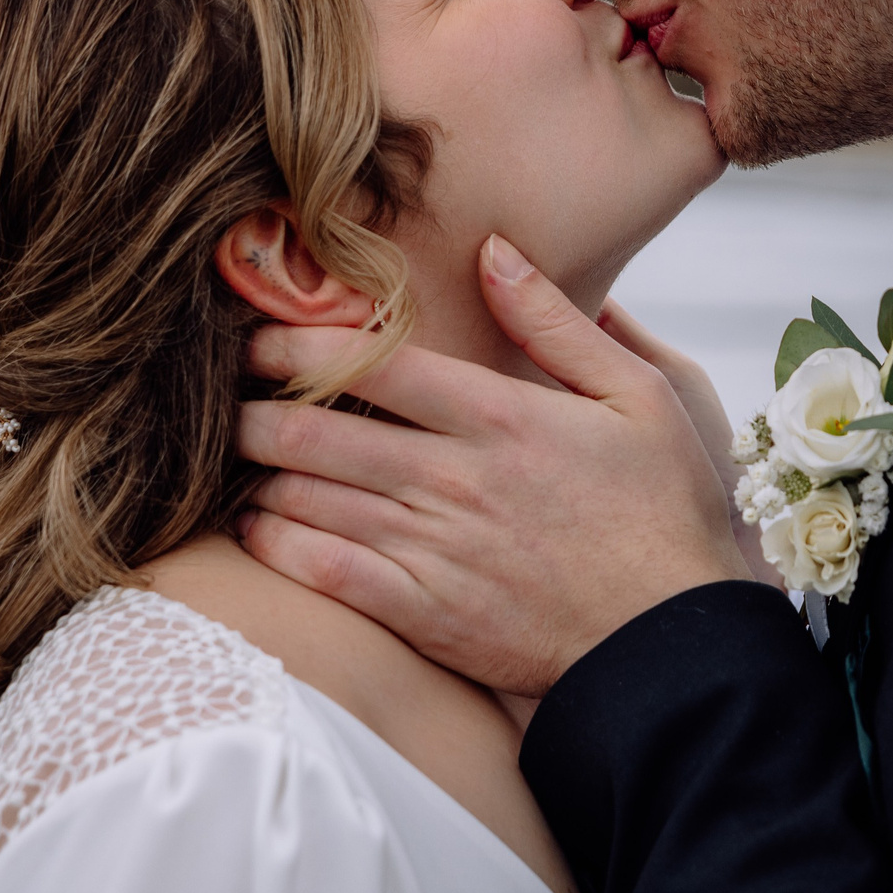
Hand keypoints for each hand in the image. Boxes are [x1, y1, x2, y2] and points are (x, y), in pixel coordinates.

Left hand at [237, 236, 749, 694]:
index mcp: (503, 417)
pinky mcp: (425, 615)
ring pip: (309, 500)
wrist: (670, 641)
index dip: (299, 346)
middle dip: (253, 411)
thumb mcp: (641, 395)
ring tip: (230, 456)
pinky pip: (325, 573)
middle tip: (222, 396)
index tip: (257, 336)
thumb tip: (493, 251)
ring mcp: (435, 551)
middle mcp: (456, 480)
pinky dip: (276, 545)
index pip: (374, 366)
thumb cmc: (663, 510)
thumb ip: (556, 322)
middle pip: (320, 433)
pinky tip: (255, 527)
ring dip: (256, 474)